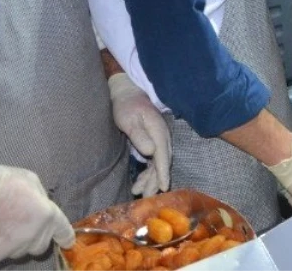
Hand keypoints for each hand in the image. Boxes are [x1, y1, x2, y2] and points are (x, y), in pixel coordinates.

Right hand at [0, 157, 72, 264]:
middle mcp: (31, 235)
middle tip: (19, 222)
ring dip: (15, 242)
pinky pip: (0, 255)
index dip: (66, 237)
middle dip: (35, 236)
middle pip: (41, 245)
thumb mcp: (29, 180)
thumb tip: (43, 209)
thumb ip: (41, 199)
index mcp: (45, 215)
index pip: (62, 231)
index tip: (67, 242)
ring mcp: (11, 249)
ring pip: (20, 252)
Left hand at [108, 72, 171, 196]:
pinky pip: (153, 161)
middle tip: (147, 197)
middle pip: (162, 163)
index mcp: (158, 132)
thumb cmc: (127, 106)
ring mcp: (158, 140)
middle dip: (156, 181)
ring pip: (157, 164)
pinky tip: (139, 183)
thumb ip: (140, 135)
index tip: (163, 187)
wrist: (128, 94)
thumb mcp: (129, 119)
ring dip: (150, 179)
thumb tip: (151, 151)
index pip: (162, 156)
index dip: (162, 172)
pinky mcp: (153, 143)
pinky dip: (148, 173)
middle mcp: (162, 138)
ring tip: (139, 193)